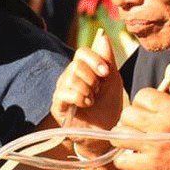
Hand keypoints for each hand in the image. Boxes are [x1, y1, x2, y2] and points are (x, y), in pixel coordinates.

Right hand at [51, 29, 123, 157]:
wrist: (105, 133)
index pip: (82, 52)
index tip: (106, 73)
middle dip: (93, 78)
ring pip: (71, 78)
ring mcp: (61, 90)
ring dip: (88, 90)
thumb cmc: (108, 107)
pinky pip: (64, 92)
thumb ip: (108, 60)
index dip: (94, 59)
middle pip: (77, 64)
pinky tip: (86, 104)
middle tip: (98, 91)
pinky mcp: (57, 105)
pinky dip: (79, 97)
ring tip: (92, 100)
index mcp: (82, 69)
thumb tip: (103, 36)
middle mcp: (69, 77)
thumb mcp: (113, 81)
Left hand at [112, 63, 169, 169]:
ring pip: (119, 135)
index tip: (148, 112)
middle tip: (138, 127)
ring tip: (133, 141)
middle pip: (126, 114)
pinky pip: (121, 160)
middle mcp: (161, 126)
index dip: (143, 103)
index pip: (141, 95)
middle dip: (130, 120)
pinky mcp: (148, 167)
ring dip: (123, 138)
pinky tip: (134, 158)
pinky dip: (124, 160)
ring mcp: (153, 147)